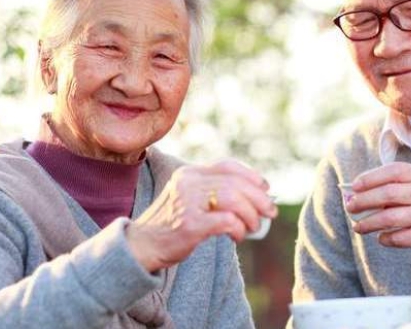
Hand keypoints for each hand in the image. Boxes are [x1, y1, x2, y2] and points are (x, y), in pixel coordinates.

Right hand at [125, 159, 276, 271]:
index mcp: (189, 174)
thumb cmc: (170, 225)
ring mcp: (187, 202)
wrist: (140, 246)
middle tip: (270, 212)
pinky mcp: (189, 224)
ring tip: (253, 227)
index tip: (265, 189)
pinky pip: (226, 221)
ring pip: (234, 199)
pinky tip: (237, 236)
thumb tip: (257, 195)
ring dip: (250, 215)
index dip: (251, 176)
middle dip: (259, 198)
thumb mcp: (189, 199)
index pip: (227, 166)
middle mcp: (188, 183)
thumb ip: (213, 192)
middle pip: (235, 183)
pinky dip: (239, 228)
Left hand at [346, 162, 410, 250]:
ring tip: (358, 226)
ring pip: (389, 218)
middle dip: (364, 201)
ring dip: (368, 223)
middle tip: (350, 206)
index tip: (354, 186)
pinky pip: (399, 238)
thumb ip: (394, 183)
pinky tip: (380, 237)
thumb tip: (358, 192)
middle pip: (387, 195)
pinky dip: (385, 238)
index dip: (370, 178)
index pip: (392, 172)